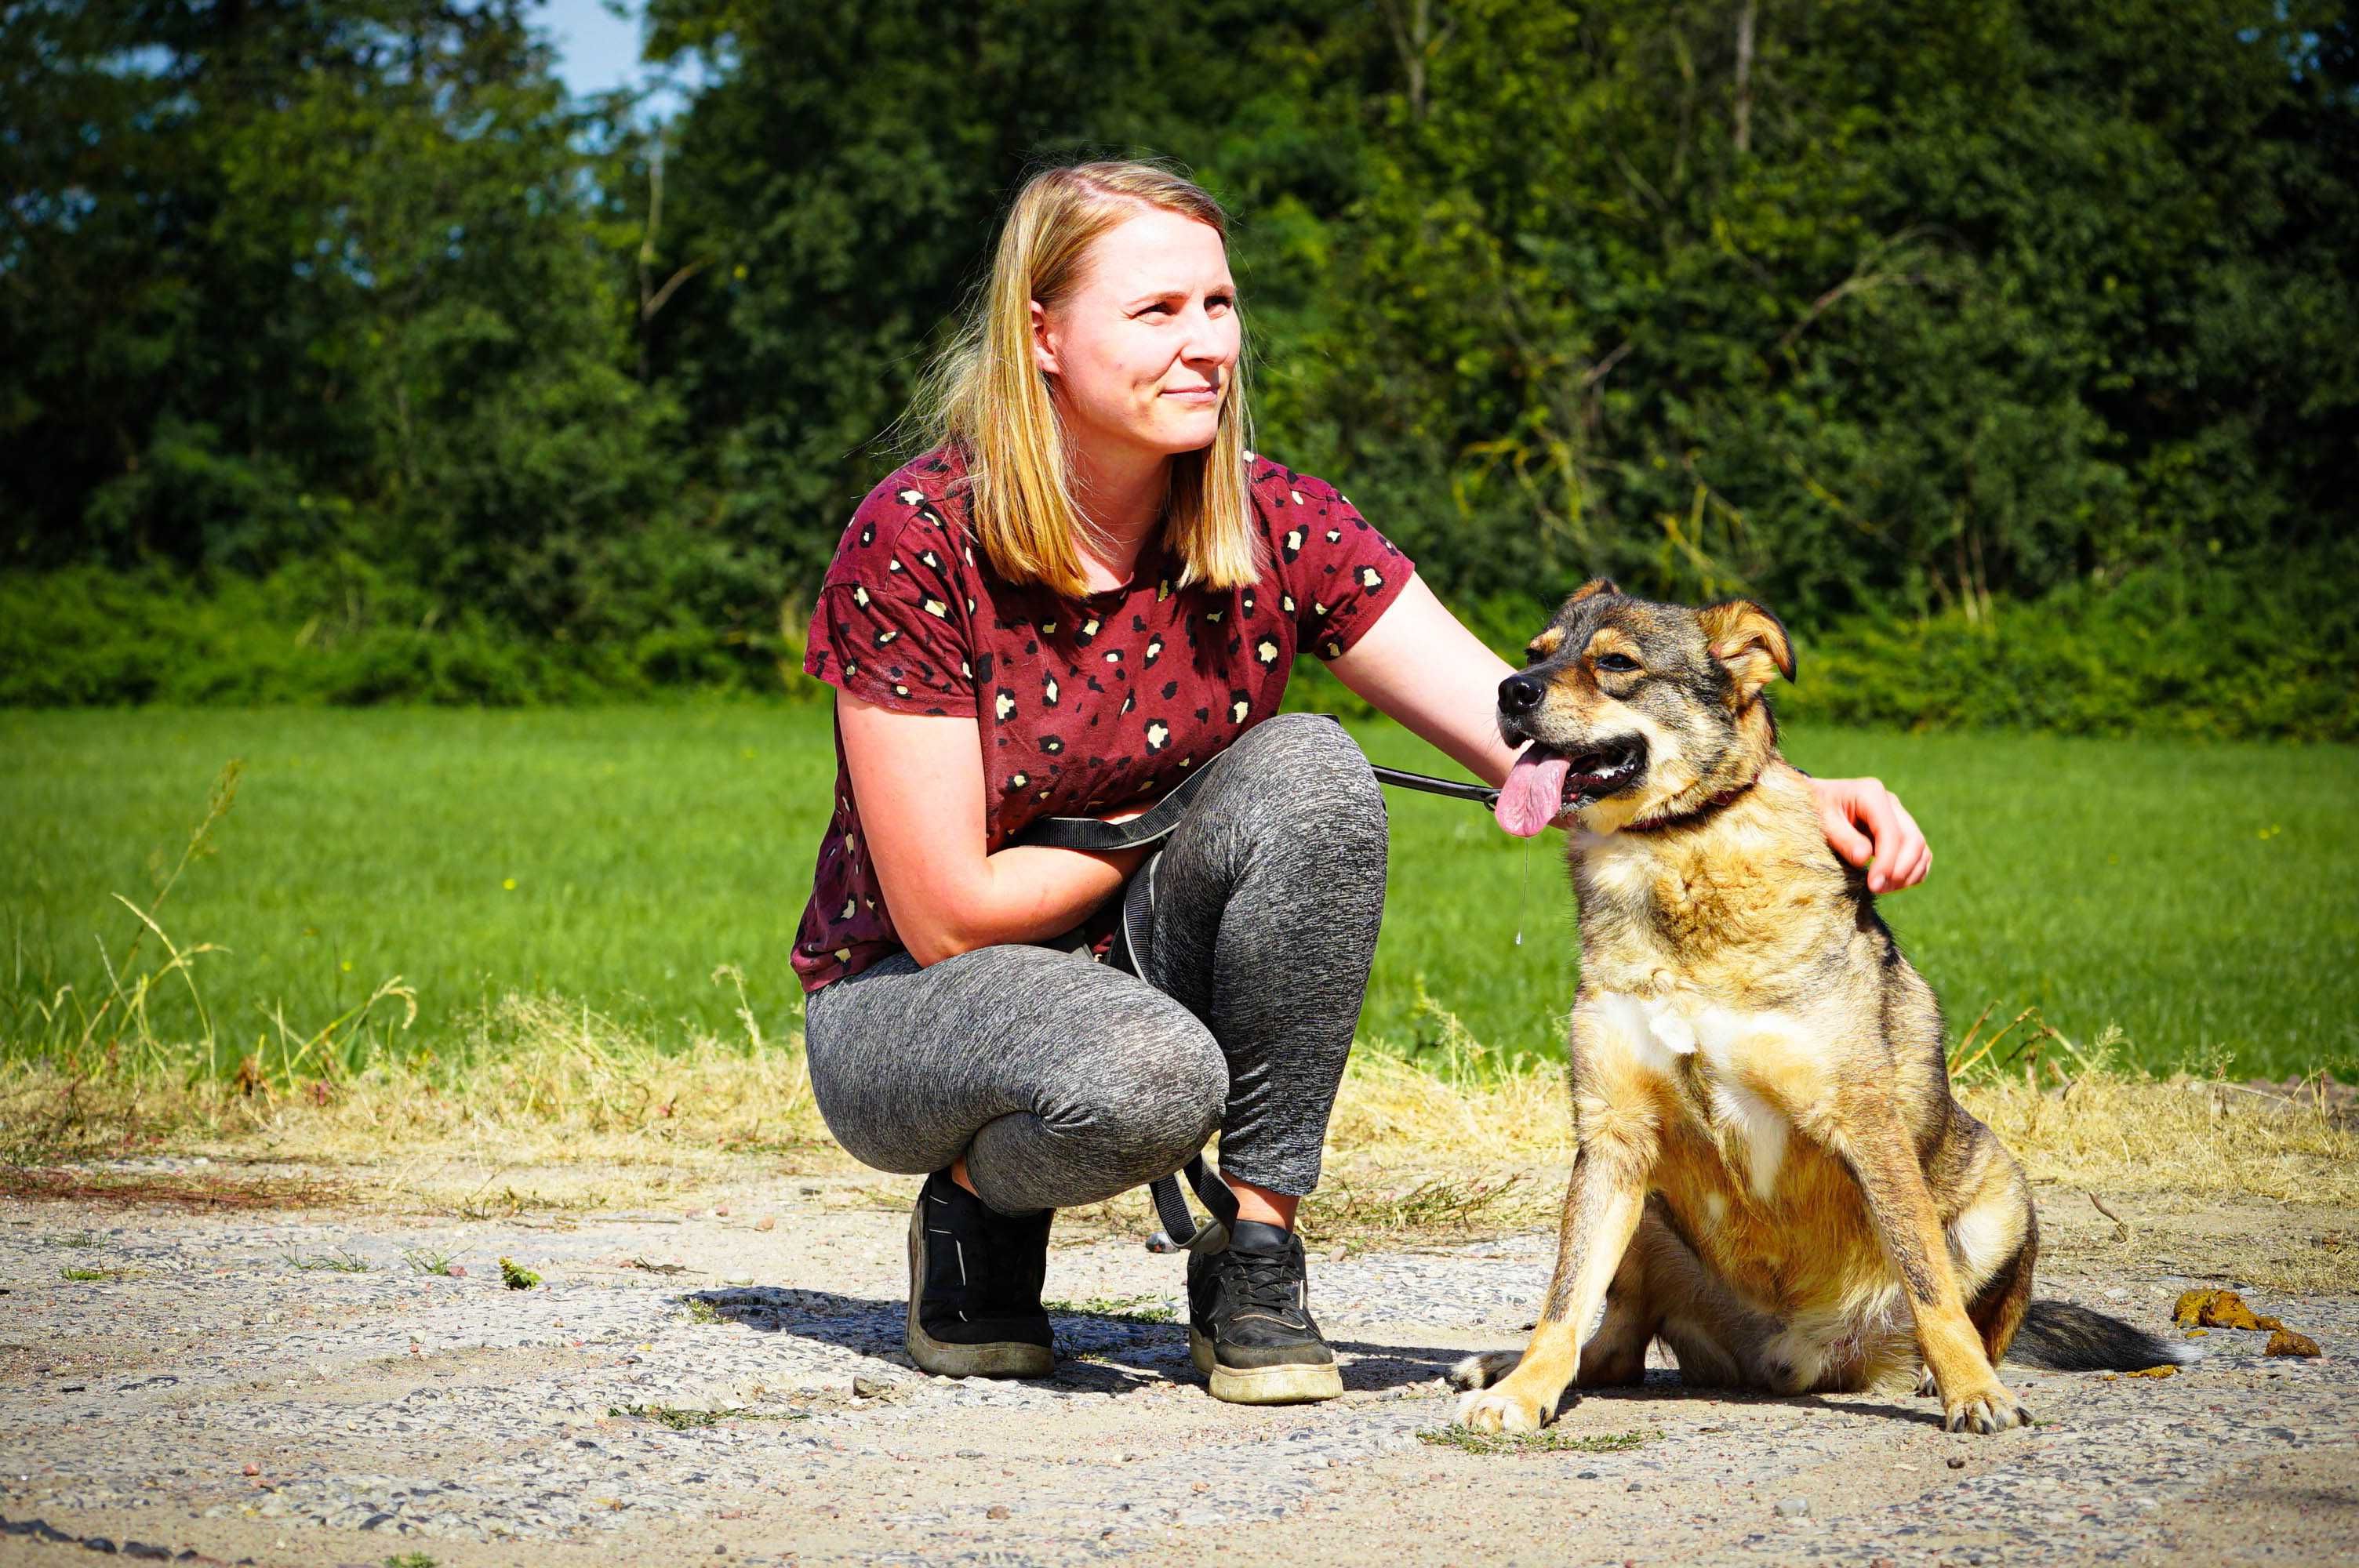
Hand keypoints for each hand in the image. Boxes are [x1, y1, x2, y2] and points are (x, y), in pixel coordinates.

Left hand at [1809, 776, 1930, 892]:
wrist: (1815, 801)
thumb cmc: (1814, 809)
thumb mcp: (1822, 822)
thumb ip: (1843, 839)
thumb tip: (1864, 859)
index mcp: (1871, 794)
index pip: (1891, 832)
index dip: (1887, 862)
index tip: (1874, 885)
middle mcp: (1891, 803)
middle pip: (1913, 840)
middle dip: (1900, 870)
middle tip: (1878, 889)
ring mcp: (1899, 816)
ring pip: (1920, 848)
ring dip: (1908, 873)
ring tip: (1883, 889)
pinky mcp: (1900, 830)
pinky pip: (1920, 853)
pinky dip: (1913, 871)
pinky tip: (1893, 884)